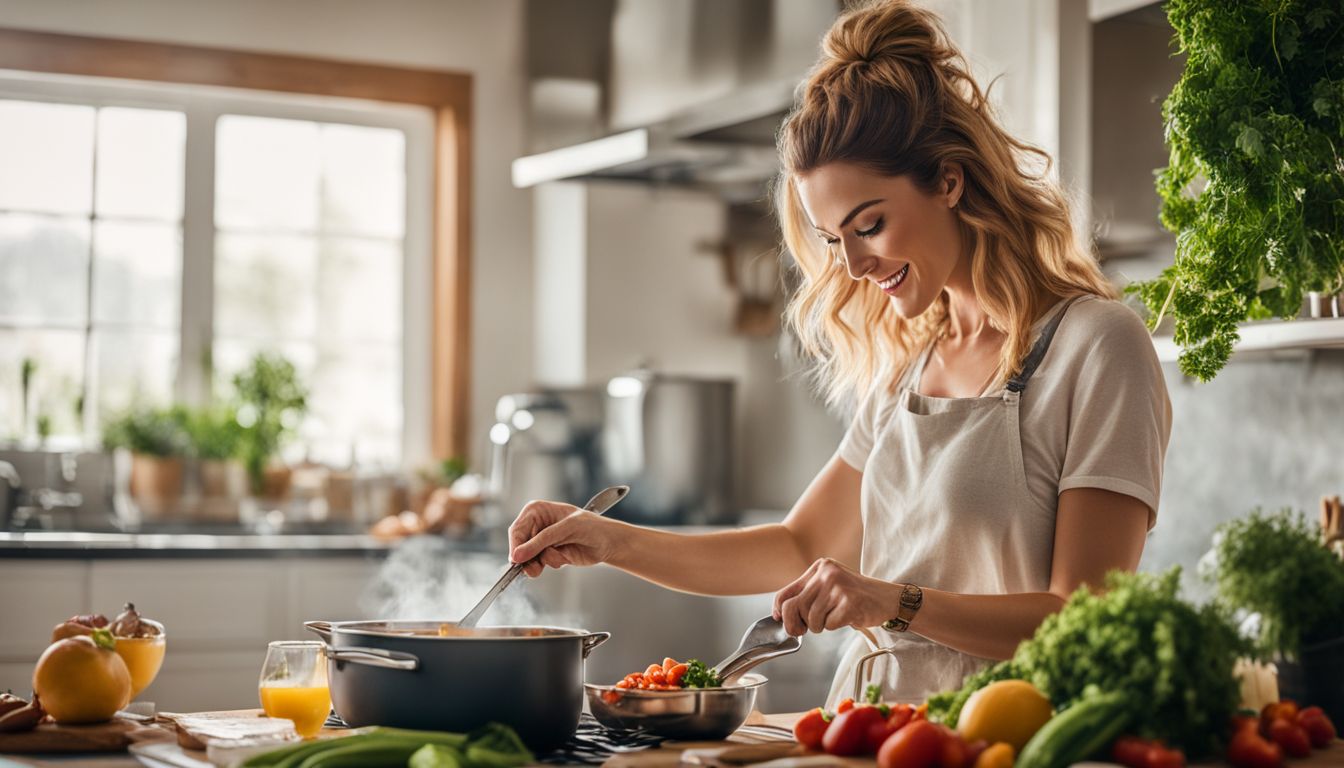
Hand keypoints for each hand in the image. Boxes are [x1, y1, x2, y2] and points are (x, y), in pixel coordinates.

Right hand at [507, 500, 616, 576]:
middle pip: (519, 546)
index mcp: (537, 510)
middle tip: (536, 567)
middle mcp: (537, 525)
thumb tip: (518, 554)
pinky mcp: (549, 553)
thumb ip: (541, 542)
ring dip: (542, 562)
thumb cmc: (593, 527)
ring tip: (560, 556)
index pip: (517, 529)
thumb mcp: (566, 529)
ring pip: (528, 557)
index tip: (517, 560)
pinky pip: (539, 564)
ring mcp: (542, 540)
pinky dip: (551, 564)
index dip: (516, 546)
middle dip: (529, 557)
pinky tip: (564, 557)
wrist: (609, 543)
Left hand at [771, 558, 902, 635]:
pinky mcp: (849, 603)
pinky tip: (846, 617)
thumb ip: (807, 596)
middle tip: (803, 631)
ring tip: (833, 618)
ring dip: (820, 626)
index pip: (786, 591)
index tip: (779, 619)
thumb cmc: (855, 596)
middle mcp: (827, 573)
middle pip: (794, 607)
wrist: (888, 599)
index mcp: (820, 567)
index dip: (779, 609)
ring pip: (812, 619)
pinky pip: (829, 625)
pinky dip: (835, 626)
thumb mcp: (829, 586)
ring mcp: (839, 587)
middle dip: (796, 624)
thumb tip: (781, 615)